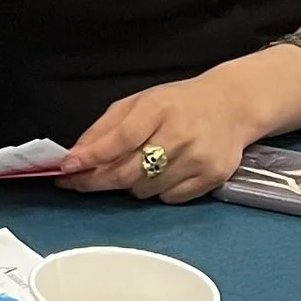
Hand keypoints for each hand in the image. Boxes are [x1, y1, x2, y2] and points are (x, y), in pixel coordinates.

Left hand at [54, 69, 262, 203]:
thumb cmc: (178, 104)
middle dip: (97, 180)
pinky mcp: (212, 178)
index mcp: (159, 108)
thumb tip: (77, 155)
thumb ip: (106, 127)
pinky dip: (155, 192)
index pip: (121, 138)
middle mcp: (181, 134)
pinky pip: (168, 199)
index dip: (92, 157)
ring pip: (145, 189)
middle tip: (77, 181)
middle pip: (128, 171)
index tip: (68, 168)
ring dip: (129, 184)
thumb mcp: (139, 102)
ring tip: (135, 166)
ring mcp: (199, 159)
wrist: (232, 106)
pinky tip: (161, 174)